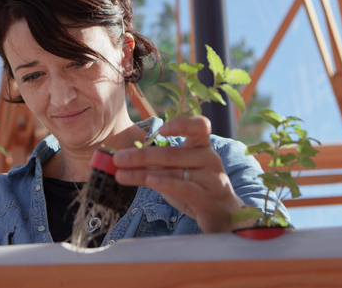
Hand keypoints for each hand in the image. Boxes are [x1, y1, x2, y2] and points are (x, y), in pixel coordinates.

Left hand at [112, 115, 244, 233]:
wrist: (224, 216)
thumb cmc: (197, 188)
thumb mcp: (178, 172)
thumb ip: (156, 164)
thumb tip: (121, 159)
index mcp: (203, 147)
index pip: (199, 126)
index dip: (181, 124)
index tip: (161, 131)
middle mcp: (210, 159)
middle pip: (174, 153)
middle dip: (142, 155)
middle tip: (117, 158)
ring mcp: (211, 179)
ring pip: (174, 172)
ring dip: (143, 172)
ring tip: (120, 174)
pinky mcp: (208, 200)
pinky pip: (185, 189)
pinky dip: (165, 183)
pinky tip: (148, 181)